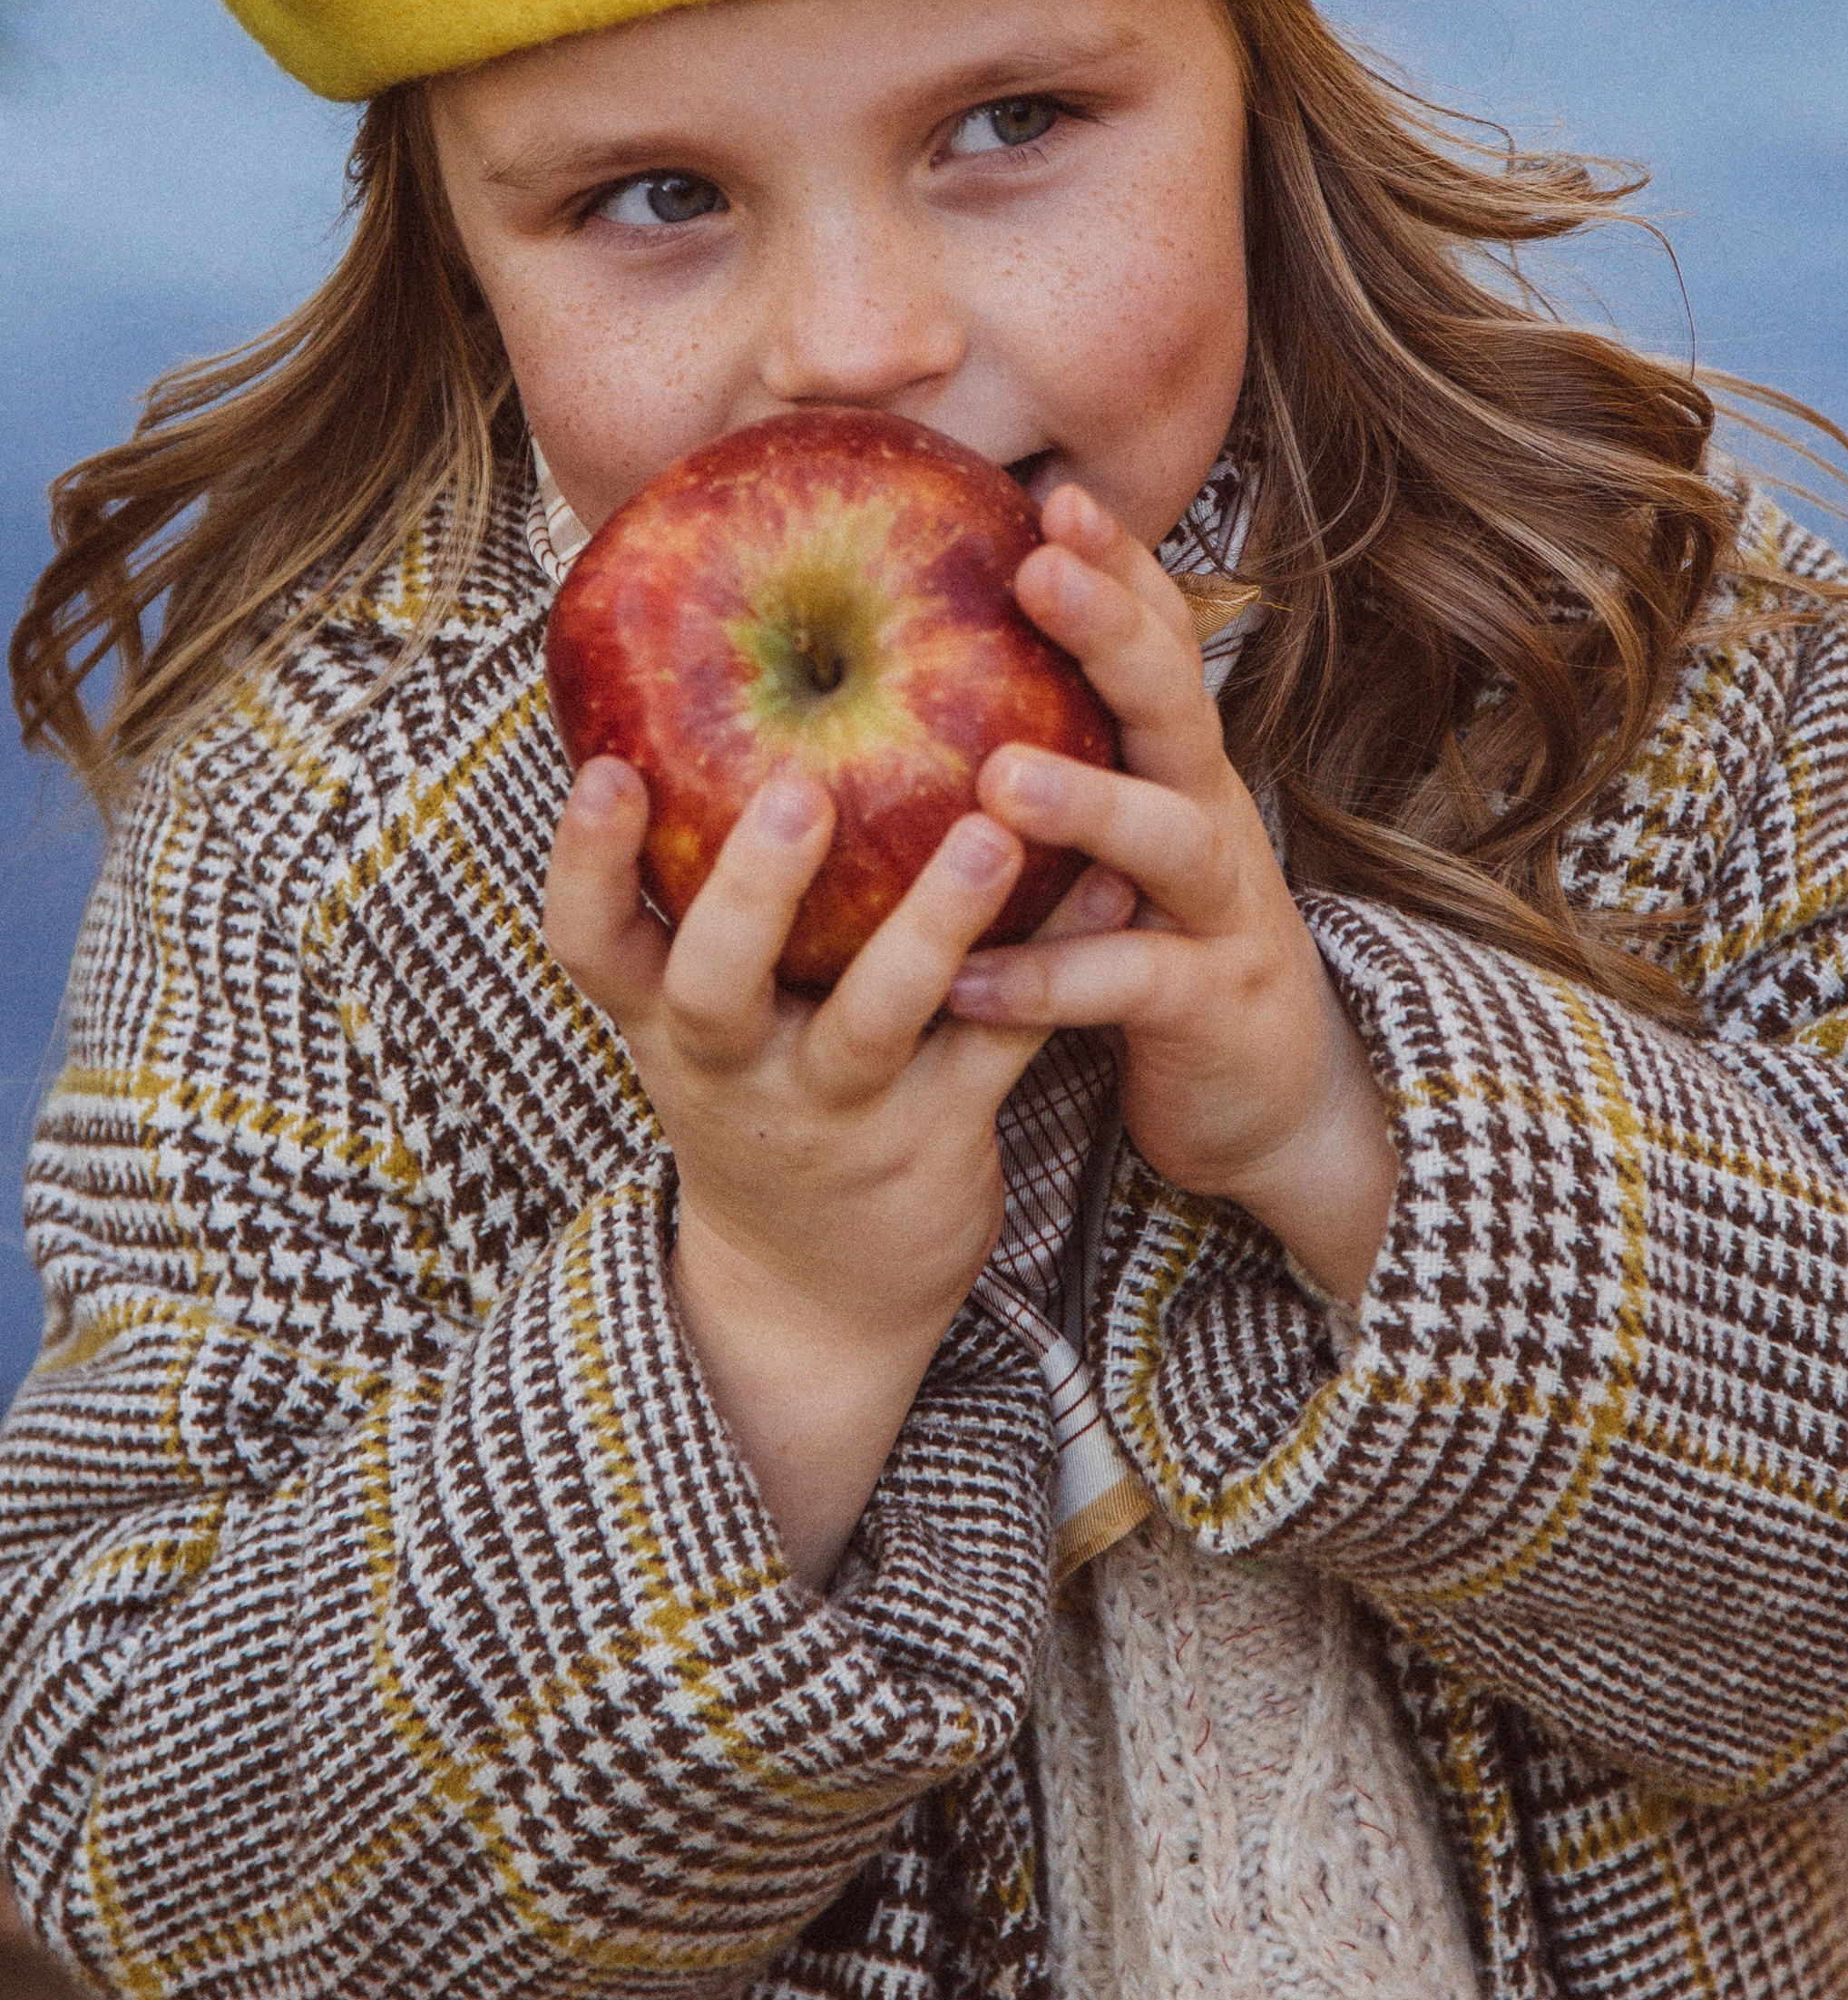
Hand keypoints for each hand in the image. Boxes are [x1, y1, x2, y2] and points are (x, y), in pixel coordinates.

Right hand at [544, 758, 1131, 1583]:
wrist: (816, 1295)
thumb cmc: (760, 1094)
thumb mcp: (703, 1016)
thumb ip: (698, 893)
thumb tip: (689, 704)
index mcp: (664, 1022)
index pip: (591, 943)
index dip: (585, 862)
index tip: (604, 767)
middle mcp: (733, 1068)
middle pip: (717, 982)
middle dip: (750, 888)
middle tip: (794, 789)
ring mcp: (835, 1111)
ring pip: (873, 1019)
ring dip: (928, 925)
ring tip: (988, 833)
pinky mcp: (935, 1140)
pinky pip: (1000, 1042)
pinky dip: (1054, 963)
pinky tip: (1110, 885)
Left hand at [947, 484, 1396, 1304]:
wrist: (1268, 1098)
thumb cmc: (1149, 944)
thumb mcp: (1111, 838)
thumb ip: (1040, 749)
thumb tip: (906, 652)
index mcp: (1175, 766)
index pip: (1156, 642)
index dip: (1115, 565)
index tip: (1047, 491)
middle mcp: (1209, 816)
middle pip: (1176, 704)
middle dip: (1110, 631)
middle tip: (1035, 567)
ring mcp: (1221, 912)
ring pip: (1169, 838)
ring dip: (1089, 801)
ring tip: (996, 776)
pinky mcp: (1211, 1008)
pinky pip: (1129, 987)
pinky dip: (1049, 979)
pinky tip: (968, 976)